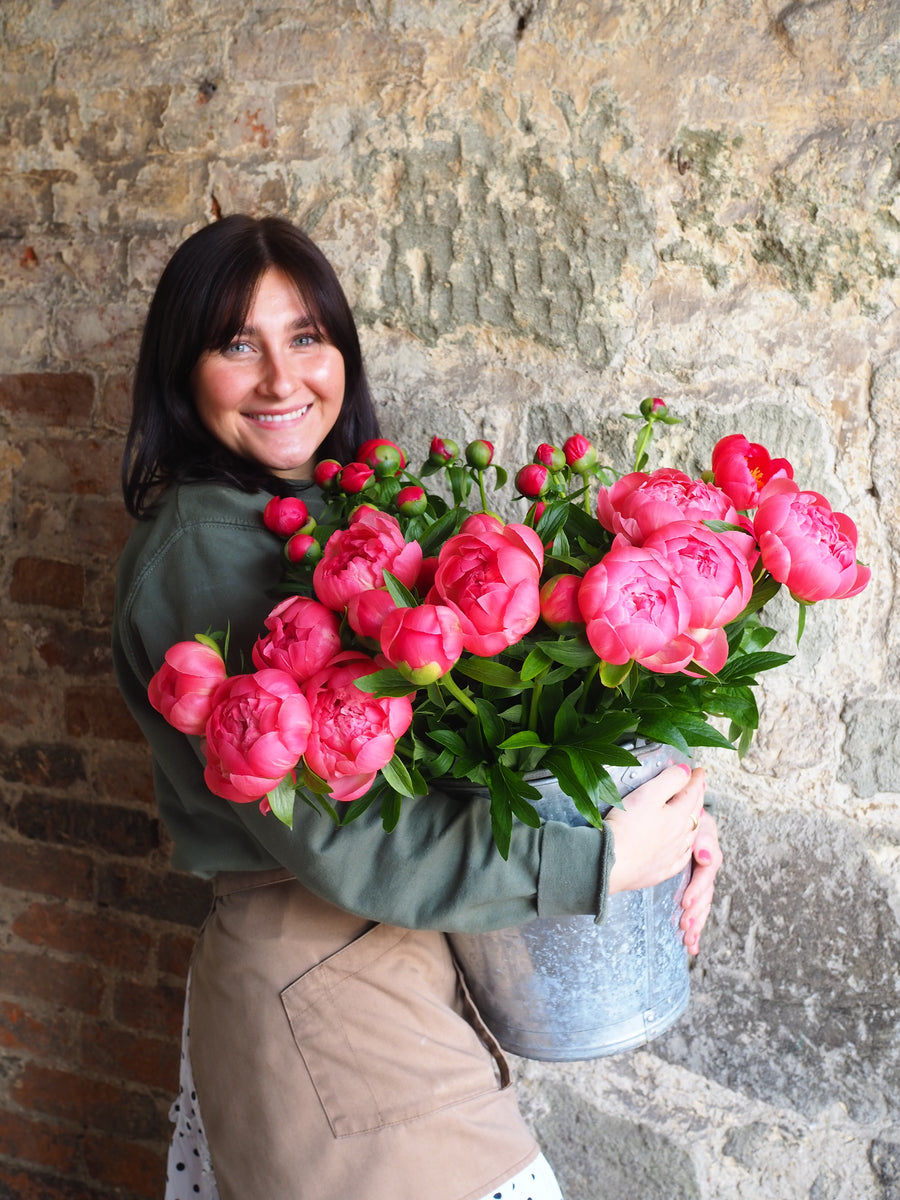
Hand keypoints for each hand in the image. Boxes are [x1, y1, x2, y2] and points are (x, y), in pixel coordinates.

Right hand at [605, 764, 707, 895]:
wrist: (610, 862)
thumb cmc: (626, 828)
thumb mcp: (648, 794)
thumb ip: (670, 780)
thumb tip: (686, 772)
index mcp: (678, 816)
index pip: (692, 792)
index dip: (696, 779)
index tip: (698, 771)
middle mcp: (679, 836)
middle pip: (694, 812)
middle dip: (698, 797)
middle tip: (699, 787)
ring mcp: (671, 855)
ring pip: (690, 835)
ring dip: (694, 821)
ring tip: (695, 812)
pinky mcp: (660, 870)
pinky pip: (682, 858)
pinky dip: (687, 847)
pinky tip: (684, 847)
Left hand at [679, 808, 722, 955]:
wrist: (666, 812)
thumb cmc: (679, 811)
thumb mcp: (692, 816)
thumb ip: (701, 836)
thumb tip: (705, 857)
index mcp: (706, 846)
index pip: (708, 869)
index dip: (698, 887)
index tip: (685, 902)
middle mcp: (705, 864)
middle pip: (706, 891)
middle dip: (697, 910)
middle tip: (684, 924)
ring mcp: (697, 876)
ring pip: (702, 903)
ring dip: (697, 922)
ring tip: (688, 939)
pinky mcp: (689, 886)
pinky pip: (695, 908)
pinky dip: (694, 927)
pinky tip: (690, 945)